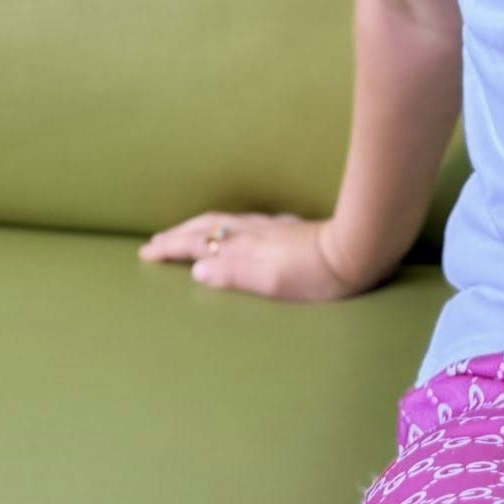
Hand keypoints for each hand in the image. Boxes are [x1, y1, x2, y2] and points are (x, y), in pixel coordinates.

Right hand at [136, 211, 372, 301]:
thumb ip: (235, 274)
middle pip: (209, 227)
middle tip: (155, 240)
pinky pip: (245, 222)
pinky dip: (227, 225)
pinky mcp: (289, 228)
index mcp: (246, 247)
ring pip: (226, 221)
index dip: (172, 248)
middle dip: (179, 234)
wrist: (357, 249)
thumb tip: (198, 268)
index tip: (147, 251)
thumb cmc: (316, 274)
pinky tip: (237, 228)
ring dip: (200, 226)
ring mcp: (272, 228)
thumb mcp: (273, 282)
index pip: (200, 244)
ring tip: (186, 230)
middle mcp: (255, 233)